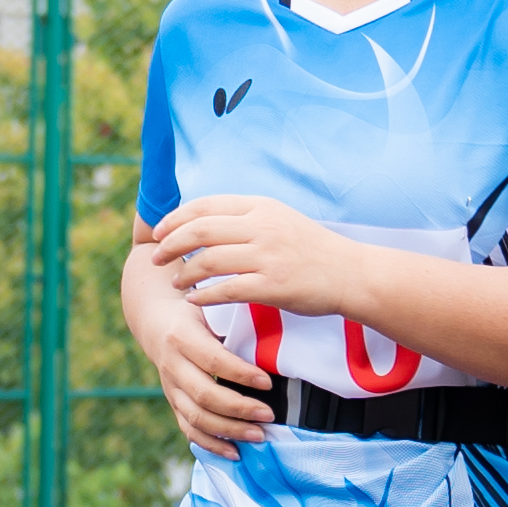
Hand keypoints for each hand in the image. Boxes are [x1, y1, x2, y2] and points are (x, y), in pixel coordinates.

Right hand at [121, 224, 275, 457]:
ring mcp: (170, 385)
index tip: (268, 383)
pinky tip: (235, 453)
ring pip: (197, 417)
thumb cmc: (195, 302)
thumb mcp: (210, 300)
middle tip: (269, 416)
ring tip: (260, 436)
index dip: (241, 375)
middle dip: (239, 410)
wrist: (153, 313)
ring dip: (230, 431)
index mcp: (183, 336)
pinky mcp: (172, 399)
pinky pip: (188, 428)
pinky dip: (210, 443)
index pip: (214, 362)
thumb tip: (277, 307)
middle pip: (205, 396)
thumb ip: (235, 310)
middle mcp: (172, 364)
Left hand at [145, 192, 381, 324]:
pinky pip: (226, 290)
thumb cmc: (313, 249)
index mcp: (261, 206)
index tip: (159, 232)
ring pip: (209, 261)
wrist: (351, 273)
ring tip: (176, 283)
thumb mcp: (280, 219)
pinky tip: (194, 301)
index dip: (175, 219)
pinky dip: (203, 296)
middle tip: (156, 259)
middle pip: (200, 231)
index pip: (205, 206)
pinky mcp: (273, 286)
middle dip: (170, 245)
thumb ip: (246, 217)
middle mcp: (262, 227)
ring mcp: (268, 256)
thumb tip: (203, 221)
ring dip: (185, 274)